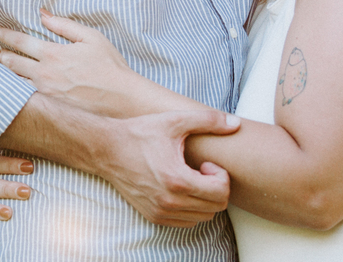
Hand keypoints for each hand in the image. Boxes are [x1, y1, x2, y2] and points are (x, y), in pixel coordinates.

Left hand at [0, 11, 138, 116]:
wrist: (121, 99)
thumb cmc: (109, 66)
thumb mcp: (90, 37)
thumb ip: (64, 24)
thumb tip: (43, 14)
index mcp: (53, 54)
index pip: (22, 42)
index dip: (7, 36)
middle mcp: (45, 74)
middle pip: (14, 63)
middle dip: (2, 56)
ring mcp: (46, 93)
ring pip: (17, 82)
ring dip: (6, 74)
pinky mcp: (51, 107)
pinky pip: (27, 97)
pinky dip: (16, 90)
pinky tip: (14, 88)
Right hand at [95, 110, 238, 226]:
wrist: (107, 149)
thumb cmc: (140, 133)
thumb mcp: (174, 121)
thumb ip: (208, 120)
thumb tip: (235, 123)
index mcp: (177, 180)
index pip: (220, 192)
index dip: (221, 176)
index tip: (206, 163)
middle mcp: (169, 201)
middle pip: (215, 207)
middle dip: (216, 187)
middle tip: (201, 170)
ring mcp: (161, 211)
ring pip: (203, 217)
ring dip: (204, 199)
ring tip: (190, 178)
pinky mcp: (154, 216)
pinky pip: (186, 222)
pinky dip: (192, 208)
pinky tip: (181, 188)